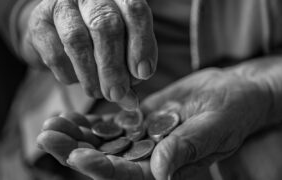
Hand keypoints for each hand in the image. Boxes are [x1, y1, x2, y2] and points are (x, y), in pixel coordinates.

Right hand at [18, 0, 157, 108]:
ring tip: (98, 94)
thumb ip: (129, 72)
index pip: (135, 11)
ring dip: (90, 75)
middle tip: (117, 93)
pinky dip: (69, 74)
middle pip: (106, 27)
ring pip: (78, 40)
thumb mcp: (121, 51)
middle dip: (114, 67)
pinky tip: (76, 81)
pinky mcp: (39, 22)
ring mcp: (63, 5)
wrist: (56, 30)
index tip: (143, 73)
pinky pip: (54, 53)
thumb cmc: (97, 41)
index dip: (141, 43)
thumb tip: (132, 104)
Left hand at [37, 67, 272, 179]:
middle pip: (106, 160)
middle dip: (75, 151)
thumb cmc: (233, 112)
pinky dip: (88, 122)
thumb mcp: (214, 127)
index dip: (102, 168)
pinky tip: (68, 115)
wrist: (233, 93)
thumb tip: (160, 170)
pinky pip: (109, 125)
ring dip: (75, 136)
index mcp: (168, 168)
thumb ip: (188, 147)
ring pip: (102, 143)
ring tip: (50, 125)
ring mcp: (142, 139)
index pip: (129, 175)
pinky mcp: (139, 121)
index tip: (78, 155)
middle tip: (47, 137)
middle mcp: (150, 158)